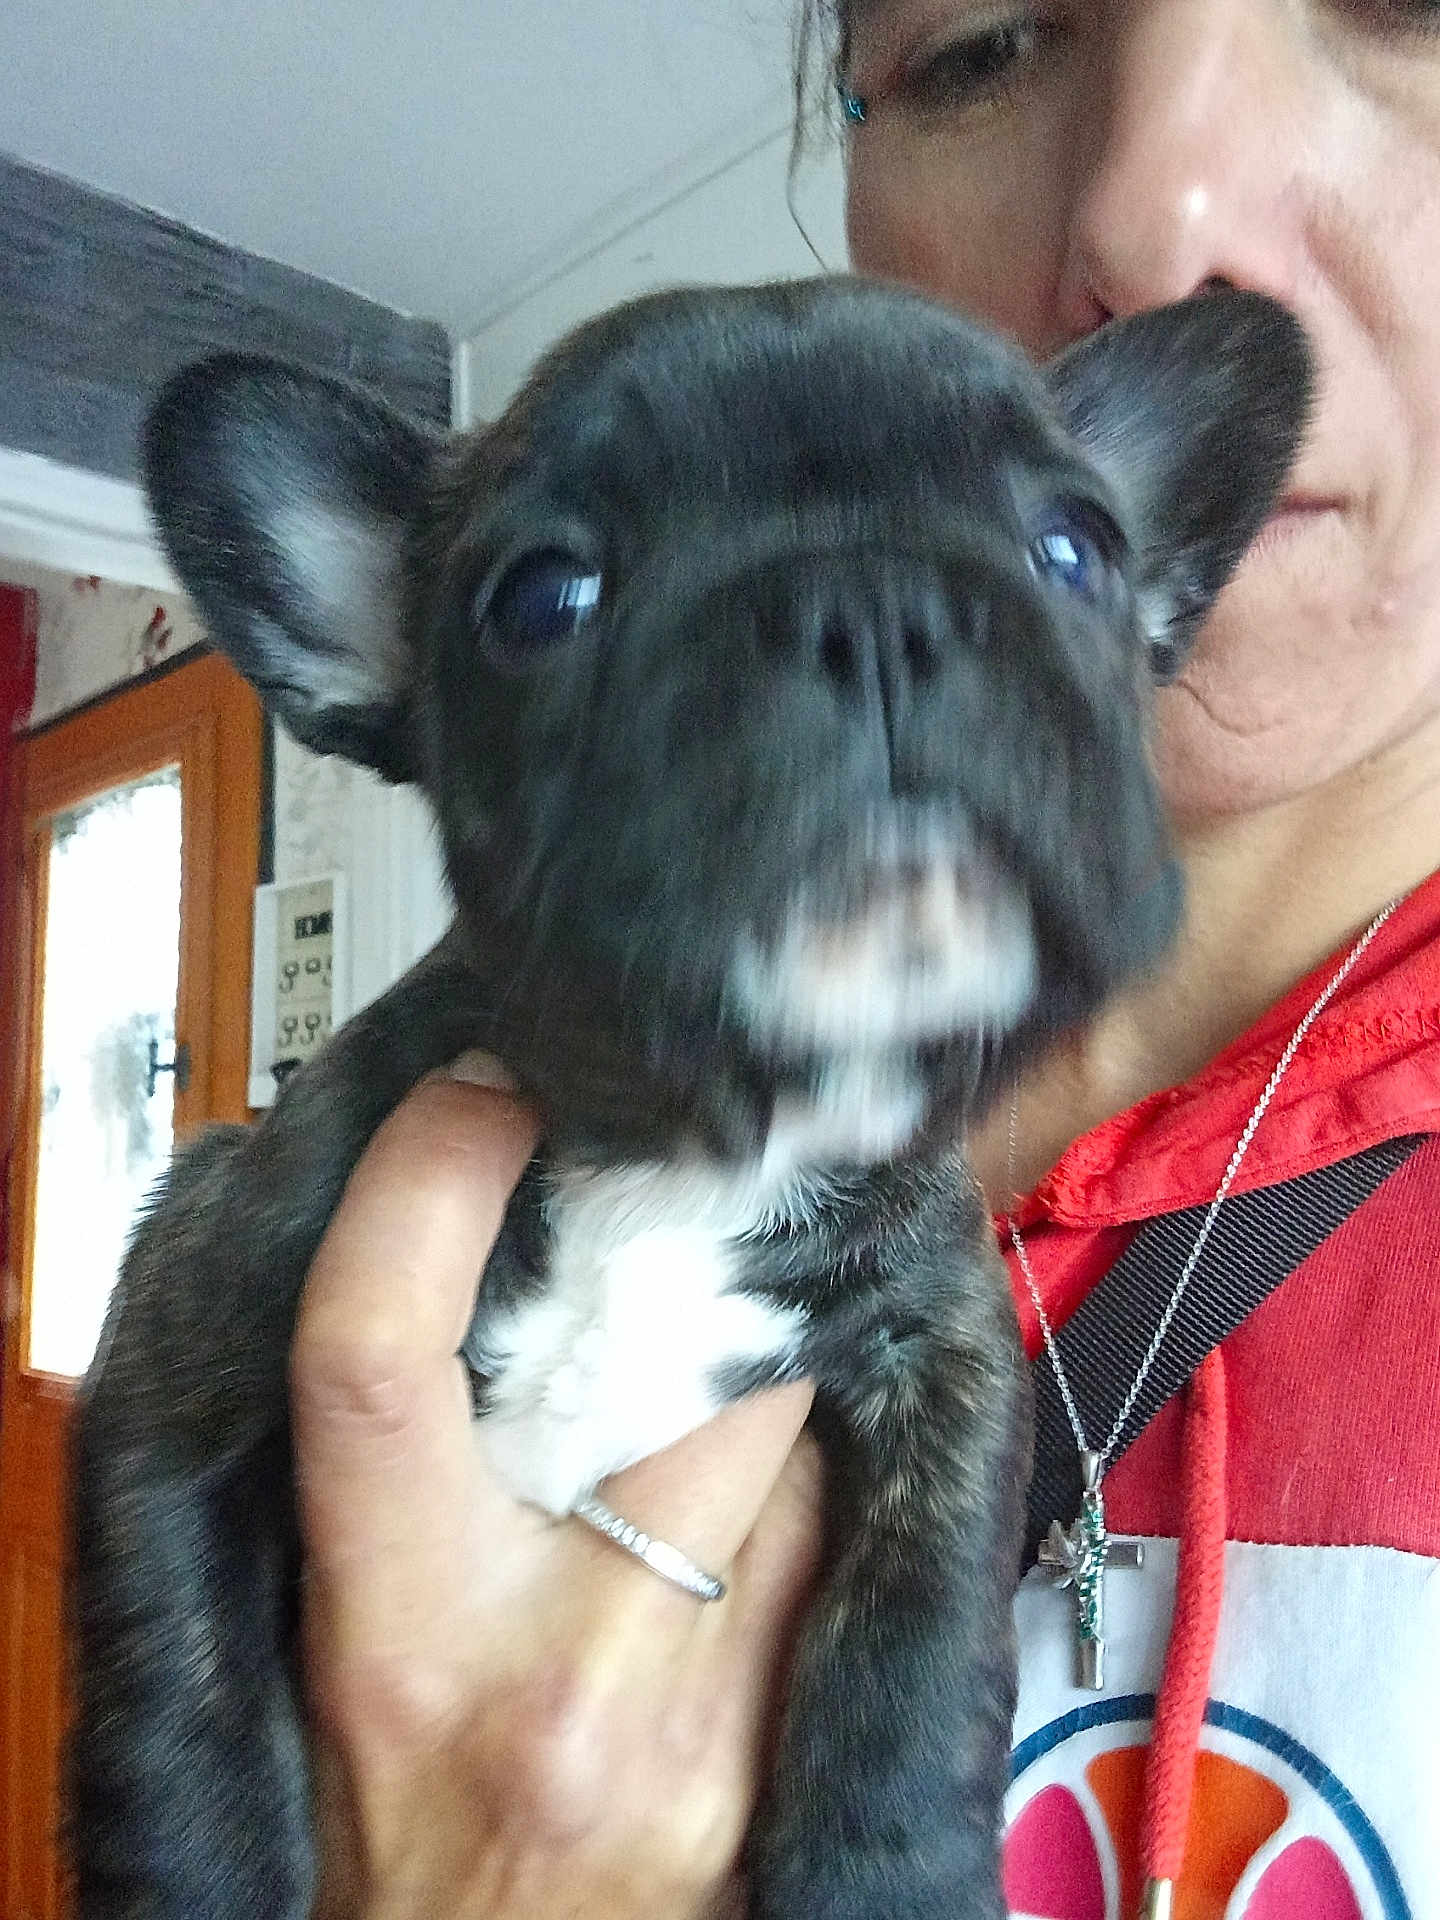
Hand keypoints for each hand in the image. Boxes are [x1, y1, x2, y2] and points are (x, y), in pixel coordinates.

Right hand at [292, 1070, 822, 1918]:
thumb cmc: (392, 1822)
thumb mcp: (345, 1638)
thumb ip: (403, 1463)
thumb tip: (481, 1246)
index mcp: (391, 1622)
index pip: (379, 1347)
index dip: (430, 1180)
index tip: (484, 1088)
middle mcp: (554, 1671)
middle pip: (691, 1370)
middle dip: (716, 1276)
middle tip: (701, 1222)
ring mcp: (699, 1728)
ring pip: (798, 1457)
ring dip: (773, 1405)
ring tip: (716, 1425)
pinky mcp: (791, 1769)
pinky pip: (840, 1556)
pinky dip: (815, 1506)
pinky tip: (770, 1532)